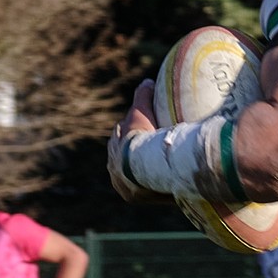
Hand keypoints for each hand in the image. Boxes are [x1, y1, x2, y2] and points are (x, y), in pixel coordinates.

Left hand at [106, 81, 172, 205]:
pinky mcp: (129, 195)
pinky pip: (144, 191)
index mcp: (114, 144)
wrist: (139, 164)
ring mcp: (119, 181)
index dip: (135, 132)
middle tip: (157, 153)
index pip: (123, 136)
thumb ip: (144, 95)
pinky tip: (165, 188)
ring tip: (163, 174)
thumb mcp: (142, 111)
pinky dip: (153, 188)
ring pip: (133, 175)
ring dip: (145, 174)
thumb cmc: (140, 136)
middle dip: (138, 155)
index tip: (148, 131)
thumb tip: (148, 82)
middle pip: (126, 157)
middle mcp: (112, 163)